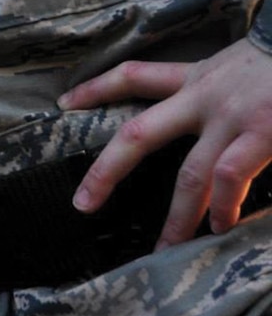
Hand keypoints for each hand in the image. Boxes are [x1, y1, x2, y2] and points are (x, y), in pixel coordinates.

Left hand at [61, 37, 271, 248]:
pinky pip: (230, 177)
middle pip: (138, 134)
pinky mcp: (261, 134)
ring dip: (177, 216)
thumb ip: (218, 94)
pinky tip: (220, 227)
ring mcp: (230, 119)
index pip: (133, 77)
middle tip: (82, 204)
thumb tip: (201, 125)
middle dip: (107, 171)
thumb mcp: (239, 67)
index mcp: (196, 78)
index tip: (63, 102)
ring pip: (188, 174)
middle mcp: (203, 98)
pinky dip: (225, 206)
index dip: (96, 89)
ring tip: (166, 248)